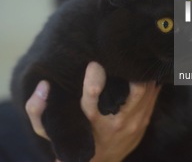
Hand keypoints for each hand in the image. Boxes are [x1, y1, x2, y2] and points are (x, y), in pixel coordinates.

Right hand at [25, 62, 160, 161]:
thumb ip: (37, 110)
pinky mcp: (143, 122)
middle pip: (135, 91)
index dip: (93, 80)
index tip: (93, 63)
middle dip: (133, 70)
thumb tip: (42, 84)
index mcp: (92, 123)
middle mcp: (116, 123)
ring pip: (148, 90)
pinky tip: (148, 70)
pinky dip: (152, 82)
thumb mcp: (50, 130)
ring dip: (144, 73)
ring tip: (138, 56)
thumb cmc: (75, 140)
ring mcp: (134, 123)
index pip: (91, 100)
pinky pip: (153, 96)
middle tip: (127, 52)